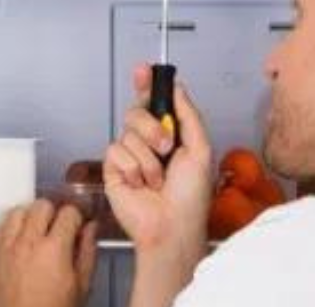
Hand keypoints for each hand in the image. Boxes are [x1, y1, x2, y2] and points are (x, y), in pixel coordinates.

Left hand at [0, 200, 97, 306]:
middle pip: (42, 205)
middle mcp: (27, 243)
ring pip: (17, 211)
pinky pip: (0, 228)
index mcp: (55, 249)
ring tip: (38, 231)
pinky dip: (11, 228)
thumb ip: (87, 252)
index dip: (78, 216)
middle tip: (60, 227)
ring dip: (31, 215)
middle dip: (55, 212)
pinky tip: (20, 241)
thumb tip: (90, 229)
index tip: (80, 224)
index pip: (68, 213)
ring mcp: (6, 249)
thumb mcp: (83, 287)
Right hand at [104, 65, 211, 257]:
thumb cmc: (190, 198)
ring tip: (157, 180)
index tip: (143, 71)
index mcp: (170, 136)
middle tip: (166, 147)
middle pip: (136, 111)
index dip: (146, 85)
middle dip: (152, 127)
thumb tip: (177, 87)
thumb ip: (189, 114)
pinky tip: (141, 186)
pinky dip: (133, 168)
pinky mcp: (114, 171)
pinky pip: (116, 151)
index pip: (153, 103)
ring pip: (127, 132)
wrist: (172, 226)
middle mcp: (148, 145)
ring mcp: (130, 158)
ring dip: (147, 157)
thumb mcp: (201, 149)